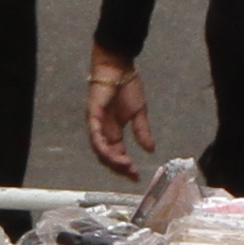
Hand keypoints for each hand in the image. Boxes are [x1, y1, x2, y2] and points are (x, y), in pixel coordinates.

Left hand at [82, 53, 152, 179]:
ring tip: (126, 166)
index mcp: (113, 132)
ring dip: (113, 161)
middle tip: (133, 174)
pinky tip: (113, 155)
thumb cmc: (127, 87)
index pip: (117, 154)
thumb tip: (150, 150)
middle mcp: (103, 132)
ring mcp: (96, 125)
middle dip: (120, 168)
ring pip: (101, 150)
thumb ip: (142, 131)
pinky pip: (95, 136)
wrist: (119, 68)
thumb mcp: (139, 113)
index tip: (138, 176)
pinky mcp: (93, 116)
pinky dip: (103, 147)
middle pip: (108, 157)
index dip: (126, 167)